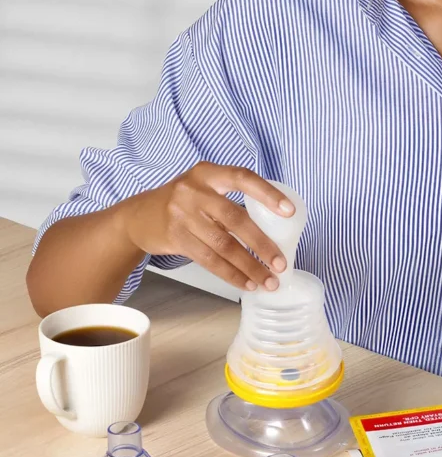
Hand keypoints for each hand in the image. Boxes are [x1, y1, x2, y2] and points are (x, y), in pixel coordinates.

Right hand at [117, 162, 293, 292]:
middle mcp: (194, 191)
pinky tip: (246, 283)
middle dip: (262, 244)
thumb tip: (273, 223)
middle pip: (235, 219)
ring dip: (249, 267)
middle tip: (281, 263)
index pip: (243, 178)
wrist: (138, 217)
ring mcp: (182, 215)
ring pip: (224, 246)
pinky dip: (231, 275)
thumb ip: (229, 197)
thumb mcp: (202, 186)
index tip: (289, 211)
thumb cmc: (182, 202)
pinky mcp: (175, 238)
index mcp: (207, 173)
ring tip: (268, 281)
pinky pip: (209, 261)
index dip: (268, 194)